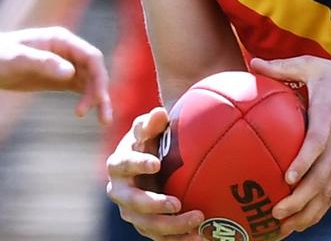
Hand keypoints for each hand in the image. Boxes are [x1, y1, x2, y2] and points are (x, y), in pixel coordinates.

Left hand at [0, 26, 111, 122]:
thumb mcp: (17, 58)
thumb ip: (44, 63)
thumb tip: (71, 73)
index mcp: (62, 41)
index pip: (91, 57)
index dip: (99, 76)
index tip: (98, 98)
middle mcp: (69, 52)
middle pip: (94, 71)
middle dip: (100, 92)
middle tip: (102, 116)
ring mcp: (66, 66)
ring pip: (90, 82)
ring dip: (97, 100)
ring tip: (103, 120)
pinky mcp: (60, 79)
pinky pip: (80, 89)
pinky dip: (87, 100)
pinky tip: (88, 113)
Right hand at [105, 107, 203, 239]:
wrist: (147, 163)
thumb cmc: (149, 141)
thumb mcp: (148, 129)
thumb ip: (151, 122)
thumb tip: (159, 112)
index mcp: (119, 165)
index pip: (125, 165)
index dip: (138, 164)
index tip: (156, 163)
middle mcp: (121, 191)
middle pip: (133, 203)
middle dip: (154, 205)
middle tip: (177, 204)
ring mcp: (131, 211)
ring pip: (147, 224)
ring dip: (171, 226)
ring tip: (198, 220)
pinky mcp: (145, 224)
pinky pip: (159, 236)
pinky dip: (178, 239)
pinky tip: (200, 237)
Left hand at [250, 55, 330, 235]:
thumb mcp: (315, 67)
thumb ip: (284, 67)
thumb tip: (252, 62)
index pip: (319, 144)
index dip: (305, 162)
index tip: (287, 178)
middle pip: (323, 177)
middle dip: (301, 200)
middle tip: (276, 213)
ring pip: (329, 192)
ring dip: (307, 213)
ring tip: (282, 228)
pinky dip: (317, 212)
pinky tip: (298, 224)